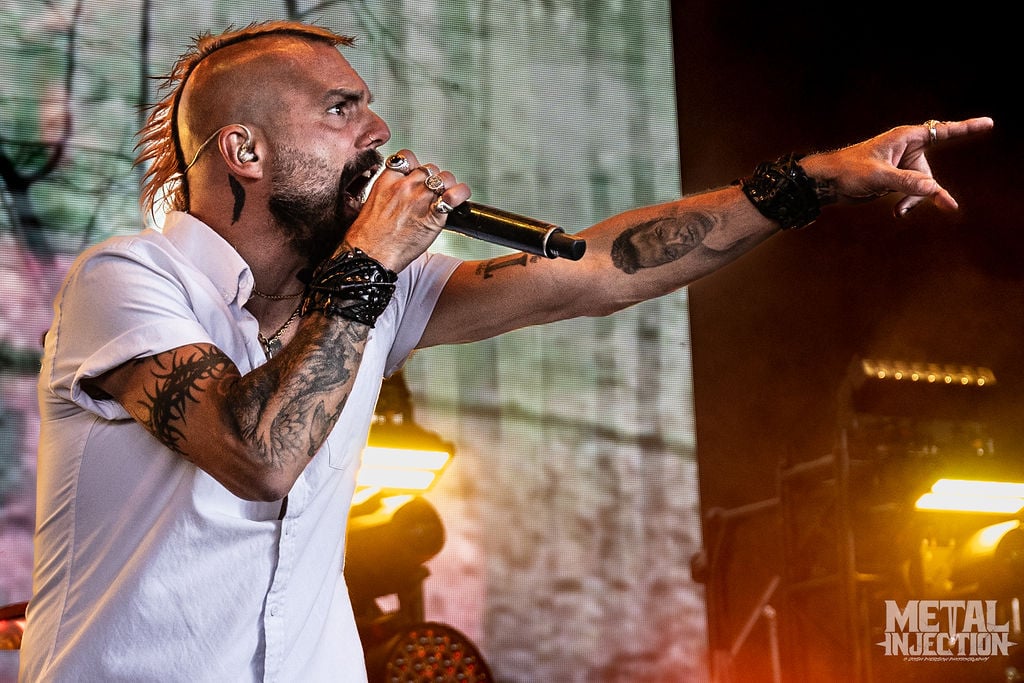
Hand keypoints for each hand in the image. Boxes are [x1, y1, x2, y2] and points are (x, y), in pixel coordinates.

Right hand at [345, 149, 471, 270]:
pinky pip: (453, 196)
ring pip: (443, 178)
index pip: (406, 157)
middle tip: (429, 194)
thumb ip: (388, 193)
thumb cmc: (366, 237)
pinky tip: (456, 200)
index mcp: (386, 181)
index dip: (414, 165)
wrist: (368, 255)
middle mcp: (404, 185)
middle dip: (431, 179)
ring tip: (443, 198)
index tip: (414, 175)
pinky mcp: (433, 215)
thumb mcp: (371, 204)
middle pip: (428, 168)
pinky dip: (459, 195)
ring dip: (446, 186)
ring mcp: (419, 198)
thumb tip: (399, 195)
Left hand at [802, 117, 993, 216]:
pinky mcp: (895, 181)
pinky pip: (912, 194)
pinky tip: (896, 213)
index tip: (989, 123)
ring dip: (914, 199)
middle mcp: (906, 150)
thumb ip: (908, 183)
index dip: (967, 128)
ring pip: (923, 186)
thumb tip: (935, 189)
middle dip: (928, 188)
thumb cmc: (848, 170)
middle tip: (947, 206)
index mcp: (904, 138)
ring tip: (898, 211)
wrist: (826, 183)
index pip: (942, 131)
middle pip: (930, 170)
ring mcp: (901, 166)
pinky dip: (907, 203)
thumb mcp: (879, 176)